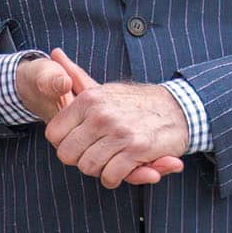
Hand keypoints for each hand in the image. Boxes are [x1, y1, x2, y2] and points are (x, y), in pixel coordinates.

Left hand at [41, 47, 188, 187]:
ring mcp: (118, 132)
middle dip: (80, 160)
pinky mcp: (136, 148)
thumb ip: (76, 77)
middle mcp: (100, 115)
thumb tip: (55, 54)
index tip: (79, 144)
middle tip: (95, 154)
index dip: (64, 144)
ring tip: (110, 160)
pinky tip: (121, 170)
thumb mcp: (104, 89)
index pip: (54, 135)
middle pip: (68, 155)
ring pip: (88, 167)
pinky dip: (114, 178)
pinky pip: (111, 176)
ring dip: (99, 170)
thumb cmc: (134, 103)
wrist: (177, 109)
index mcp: (88, 100)